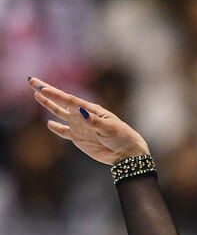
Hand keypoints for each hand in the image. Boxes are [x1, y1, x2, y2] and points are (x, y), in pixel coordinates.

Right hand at [28, 76, 149, 164]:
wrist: (127, 154)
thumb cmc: (122, 137)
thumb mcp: (110, 128)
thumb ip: (94, 121)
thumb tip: (80, 111)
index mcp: (90, 110)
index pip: (68, 100)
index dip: (54, 94)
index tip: (41, 87)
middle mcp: (82, 115)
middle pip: (60, 102)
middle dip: (46, 92)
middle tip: (31, 81)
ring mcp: (79, 126)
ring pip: (60, 114)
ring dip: (48, 105)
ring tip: (36, 95)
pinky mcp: (79, 139)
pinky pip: (65, 132)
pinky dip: (57, 129)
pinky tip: (49, 124)